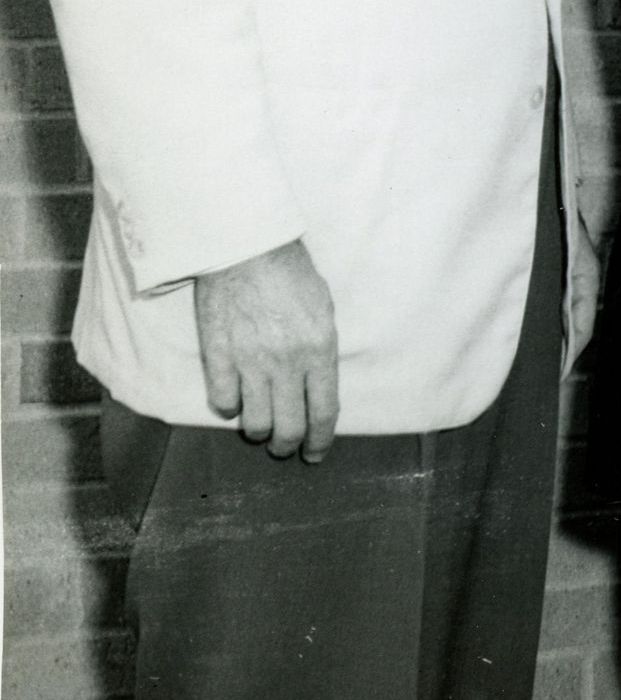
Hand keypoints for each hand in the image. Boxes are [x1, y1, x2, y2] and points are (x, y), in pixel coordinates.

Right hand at [192, 238, 339, 460]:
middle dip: (288, 445)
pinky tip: (234, 402)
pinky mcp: (216, 357)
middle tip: (286, 446)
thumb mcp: (323, 309)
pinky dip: (229, 409)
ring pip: (254, 423)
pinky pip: (222, 402)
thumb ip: (320, 349)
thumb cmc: (290, 273)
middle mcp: (286, 363)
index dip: (321, 439)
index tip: (316, 452)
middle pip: (288, 427)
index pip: (324, 411)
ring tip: (261, 428)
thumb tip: (316, 384)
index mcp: (319, 349)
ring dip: (259, 432)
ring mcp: (249, 362)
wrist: (245, 247)